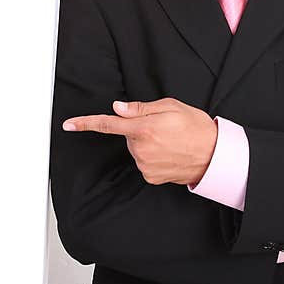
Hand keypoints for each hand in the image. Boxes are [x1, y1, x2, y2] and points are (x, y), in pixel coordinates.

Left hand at [62, 98, 217, 185]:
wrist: (214, 155)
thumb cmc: (195, 127)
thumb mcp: (170, 107)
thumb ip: (140, 108)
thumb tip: (117, 108)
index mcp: (144, 128)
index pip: (107, 125)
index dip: (85, 123)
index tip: (68, 125)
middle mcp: (141, 148)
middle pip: (127, 135)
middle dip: (139, 129)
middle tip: (163, 127)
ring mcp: (145, 165)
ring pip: (135, 149)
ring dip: (146, 143)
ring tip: (169, 141)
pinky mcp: (150, 176)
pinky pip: (142, 162)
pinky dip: (152, 157)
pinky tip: (168, 154)